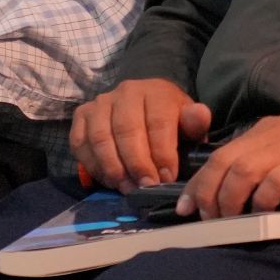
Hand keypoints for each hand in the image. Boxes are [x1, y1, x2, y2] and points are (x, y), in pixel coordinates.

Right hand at [70, 79, 209, 190]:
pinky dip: (93, 164)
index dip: (162, 153)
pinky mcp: (82, 114)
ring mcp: (100, 103)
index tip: (167, 178)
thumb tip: (199, 115)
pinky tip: (109, 180)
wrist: (146, 105)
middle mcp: (125, 92)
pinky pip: (80, 142)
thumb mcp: (188, 122)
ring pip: (101, 137)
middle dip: (137, 163)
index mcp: (155, 92)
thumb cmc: (170, 121)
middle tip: (146, 187)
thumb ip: (195, 122)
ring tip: (127, 188)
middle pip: (126, 130)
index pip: (157, 122)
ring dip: (113, 167)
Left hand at [179, 111, 279, 218]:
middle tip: (206, 219)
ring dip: (230, 199)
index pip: (219, 155)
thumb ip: (262, 159)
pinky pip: (276, 181)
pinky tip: (262, 211)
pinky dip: (263, 198)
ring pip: (243, 171)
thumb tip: (233, 190)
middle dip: (208, 193)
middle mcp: (270, 136)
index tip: (186, 207)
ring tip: (229, 220)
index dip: (199, 182)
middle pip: (224, 162)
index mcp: (261, 131)